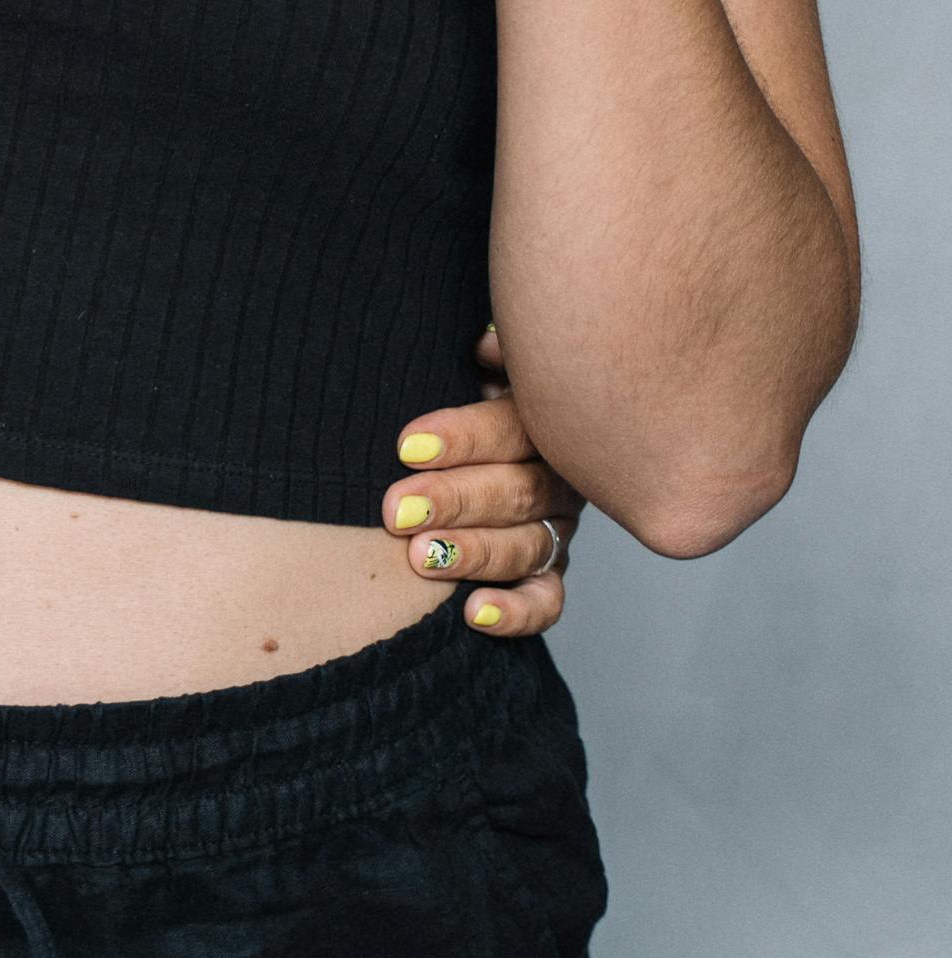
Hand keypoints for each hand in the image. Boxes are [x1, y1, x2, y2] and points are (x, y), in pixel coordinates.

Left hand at [385, 327, 584, 637]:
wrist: (468, 438)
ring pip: (530, 546)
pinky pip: (545, 600)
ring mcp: (558, 527)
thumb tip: (484, 344)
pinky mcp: (547, 574)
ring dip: (474, 554)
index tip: (406, 447)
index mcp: (546, 416)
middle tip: (397, 511)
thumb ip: (487, 355)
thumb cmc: (460, 386)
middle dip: (453, 502)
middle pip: (518, 491)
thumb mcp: (472, 363)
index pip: (512, 427)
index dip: (462, 438)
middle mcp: (561, 474)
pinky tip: (472, 613)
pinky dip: (516, 612)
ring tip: (421, 558)